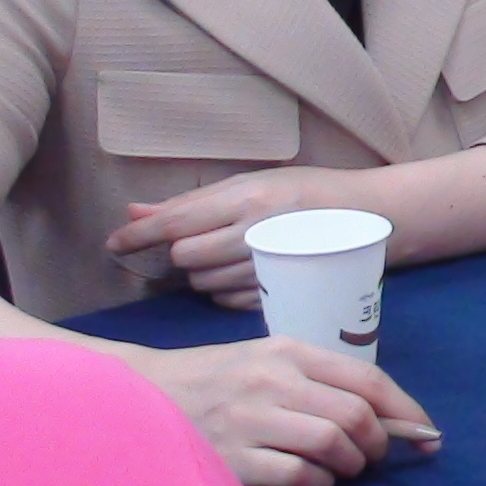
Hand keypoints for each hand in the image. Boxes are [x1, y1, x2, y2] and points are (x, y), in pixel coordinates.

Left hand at [109, 168, 368, 307]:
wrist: (372, 217)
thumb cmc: (307, 191)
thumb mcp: (251, 183)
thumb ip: (192, 202)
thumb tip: (134, 211)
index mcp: (247, 198)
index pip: (176, 221)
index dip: (139, 236)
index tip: (113, 244)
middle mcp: (256, 233)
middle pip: (186, 257)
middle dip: (183, 252)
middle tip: (201, 241)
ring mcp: (269, 267)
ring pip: (205, 282)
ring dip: (203, 273)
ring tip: (228, 255)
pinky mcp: (280, 294)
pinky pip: (228, 301)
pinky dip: (224, 291)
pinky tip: (242, 275)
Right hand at [117, 336, 437, 485]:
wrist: (140, 396)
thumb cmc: (214, 380)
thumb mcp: (264, 361)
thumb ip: (318, 380)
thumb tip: (385, 415)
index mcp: (287, 351)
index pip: (366, 378)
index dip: (405, 409)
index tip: (426, 433)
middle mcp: (272, 381)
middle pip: (356, 415)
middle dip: (378, 443)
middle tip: (372, 456)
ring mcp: (251, 420)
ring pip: (333, 445)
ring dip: (350, 465)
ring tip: (342, 469)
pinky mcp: (233, 459)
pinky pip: (300, 477)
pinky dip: (319, 485)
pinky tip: (313, 482)